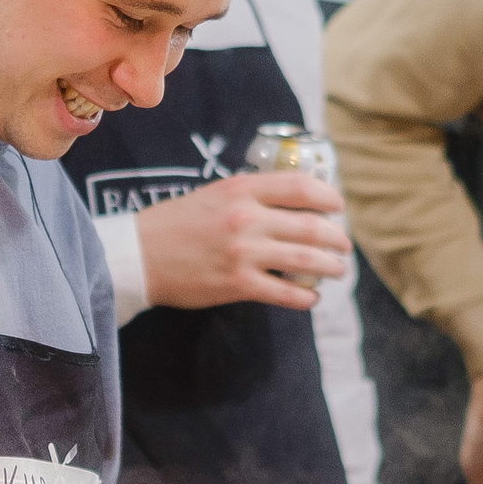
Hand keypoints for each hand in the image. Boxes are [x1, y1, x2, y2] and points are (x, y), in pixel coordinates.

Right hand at [135, 173, 350, 311]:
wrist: (138, 255)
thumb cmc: (177, 223)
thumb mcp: (215, 194)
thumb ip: (252, 195)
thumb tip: (295, 202)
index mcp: (241, 189)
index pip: (301, 187)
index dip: (329, 197)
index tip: (338, 206)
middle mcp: (246, 218)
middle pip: (312, 227)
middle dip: (337, 238)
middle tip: (344, 245)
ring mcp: (243, 253)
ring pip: (306, 260)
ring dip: (330, 267)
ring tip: (337, 270)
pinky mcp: (238, 284)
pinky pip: (286, 293)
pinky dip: (306, 297)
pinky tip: (311, 297)